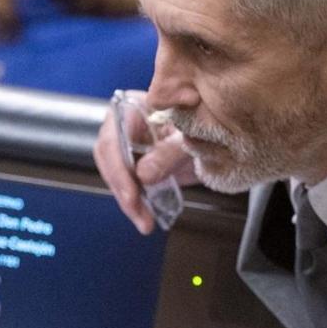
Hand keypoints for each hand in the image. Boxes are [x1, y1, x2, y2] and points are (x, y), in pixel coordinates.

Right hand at [94, 96, 194, 234]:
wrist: (217, 137)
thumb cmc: (204, 126)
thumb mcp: (190, 137)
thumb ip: (169, 153)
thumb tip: (142, 176)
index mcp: (133, 106)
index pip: (113, 137)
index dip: (119, 168)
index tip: (131, 194)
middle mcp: (123, 124)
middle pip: (109, 158)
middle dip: (122, 189)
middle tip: (137, 211)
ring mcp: (126, 145)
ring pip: (114, 175)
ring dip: (128, 201)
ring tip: (144, 221)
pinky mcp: (133, 165)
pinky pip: (126, 184)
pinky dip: (134, 202)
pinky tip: (144, 217)